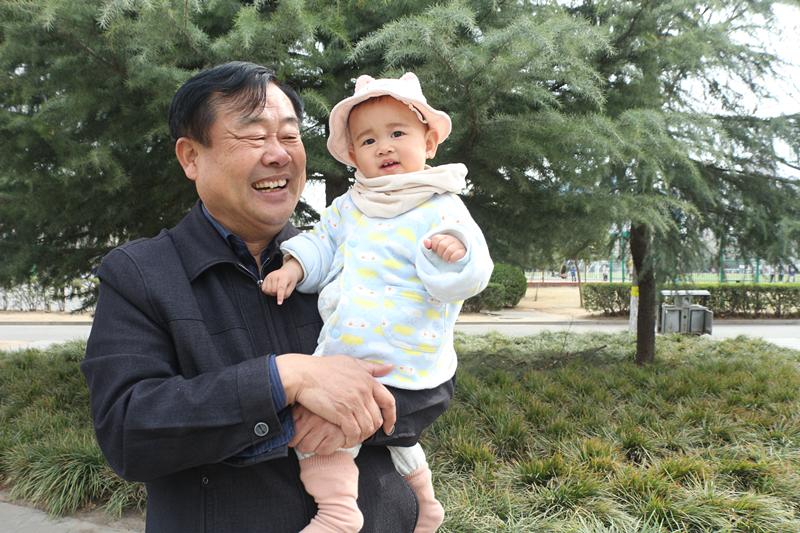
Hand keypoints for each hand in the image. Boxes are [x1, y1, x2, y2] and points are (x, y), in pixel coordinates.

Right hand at [262, 257, 303, 304]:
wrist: (287, 271)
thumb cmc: (290, 280)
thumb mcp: (292, 286)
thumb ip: (286, 293)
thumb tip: (279, 298)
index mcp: (284, 276)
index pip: (281, 288)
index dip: (280, 296)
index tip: (279, 303)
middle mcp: (275, 275)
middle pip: (273, 290)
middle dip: (277, 294)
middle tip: (281, 291)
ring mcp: (269, 276)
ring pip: (268, 290)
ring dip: (272, 293)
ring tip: (276, 289)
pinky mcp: (265, 278)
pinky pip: (263, 289)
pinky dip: (267, 291)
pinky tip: (272, 288)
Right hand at [276, 354, 396, 444]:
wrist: (303, 375)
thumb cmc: (324, 368)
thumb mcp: (350, 362)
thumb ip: (371, 367)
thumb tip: (390, 367)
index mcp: (368, 380)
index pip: (388, 401)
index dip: (391, 416)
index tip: (388, 426)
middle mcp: (364, 392)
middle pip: (377, 418)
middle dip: (372, 429)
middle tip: (363, 433)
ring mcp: (354, 403)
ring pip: (367, 428)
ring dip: (362, 436)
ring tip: (354, 437)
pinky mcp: (342, 413)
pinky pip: (354, 433)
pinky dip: (352, 440)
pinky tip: (346, 440)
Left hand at [424, 233, 465, 262]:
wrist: (459, 257)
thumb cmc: (444, 253)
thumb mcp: (436, 248)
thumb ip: (429, 245)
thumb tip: (425, 241)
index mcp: (444, 237)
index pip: (436, 239)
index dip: (434, 246)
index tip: (435, 251)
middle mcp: (452, 239)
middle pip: (442, 245)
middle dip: (440, 253)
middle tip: (441, 256)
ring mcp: (458, 245)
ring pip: (449, 250)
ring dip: (446, 257)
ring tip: (446, 259)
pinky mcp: (464, 252)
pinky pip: (457, 254)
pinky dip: (452, 258)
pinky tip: (451, 260)